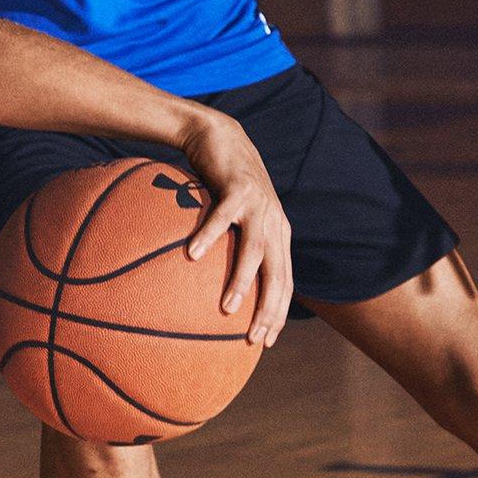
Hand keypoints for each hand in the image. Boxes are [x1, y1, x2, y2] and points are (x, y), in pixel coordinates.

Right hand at [178, 113, 292, 347]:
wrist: (218, 136)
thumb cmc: (221, 184)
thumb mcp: (235, 220)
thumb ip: (233, 249)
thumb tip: (214, 287)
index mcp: (277, 234)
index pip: (285, 282)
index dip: (278, 313)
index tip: (264, 341)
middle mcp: (274, 222)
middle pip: (278, 273)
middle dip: (268, 309)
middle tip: (252, 337)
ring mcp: (259, 205)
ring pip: (256, 250)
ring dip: (242, 281)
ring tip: (227, 308)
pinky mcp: (238, 188)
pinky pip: (223, 217)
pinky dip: (209, 236)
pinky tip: (192, 255)